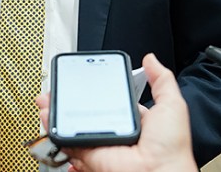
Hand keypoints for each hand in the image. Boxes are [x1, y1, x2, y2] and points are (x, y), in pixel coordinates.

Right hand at [36, 54, 196, 171]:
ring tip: (49, 98)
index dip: (96, 91)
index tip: (85, 81)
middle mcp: (115, 133)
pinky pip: (68, 142)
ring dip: (59, 111)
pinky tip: (50, 115)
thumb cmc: (170, 146)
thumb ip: (161, 80)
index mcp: (133, 121)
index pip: (110, 102)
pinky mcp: (88, 155)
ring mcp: (100, 144)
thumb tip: (152, 60)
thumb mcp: (171, 104)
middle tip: (61, 87)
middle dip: (71, 99)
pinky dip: (56, 129)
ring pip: (73, 126)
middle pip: (87, 113)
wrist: (159, 170)